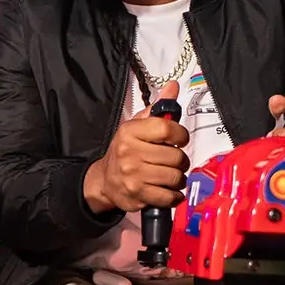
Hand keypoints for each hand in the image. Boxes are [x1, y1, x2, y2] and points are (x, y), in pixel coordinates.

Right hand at [84, 81, 190, 214]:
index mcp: (130, 132)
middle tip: (173, 161)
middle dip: (180, 161)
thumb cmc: (124, 151)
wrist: (103, 180)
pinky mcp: (138, 195)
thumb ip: (157, 108)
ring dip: (178, 179)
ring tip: (169, 176)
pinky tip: (167, 190)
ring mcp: (133, 176)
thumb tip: (173, 87)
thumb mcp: (136, 126)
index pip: (167, 129)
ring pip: (175, 178)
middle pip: (176, 157)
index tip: (179, 139)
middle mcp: (130, 153)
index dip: (181, 135)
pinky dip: (173, 196)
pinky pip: (169, 197)